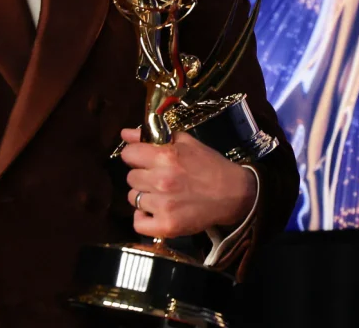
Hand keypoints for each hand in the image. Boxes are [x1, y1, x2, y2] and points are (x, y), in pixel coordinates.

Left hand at [119, 128, 256, 238]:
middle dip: (142, 176)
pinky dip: (144, 219)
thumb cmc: (209, 165)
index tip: (144, 160)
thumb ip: (153, 137)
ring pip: (133, 199)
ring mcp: (163, 205)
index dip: (135, 156)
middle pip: (130, 178)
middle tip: (159, 178)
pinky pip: (138, 223)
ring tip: (162, 194)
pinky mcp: (167, 225)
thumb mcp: (185, 143)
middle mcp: (161, 180)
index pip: (128, 154)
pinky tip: (155, 212)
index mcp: (165, 156)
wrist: (233, 194)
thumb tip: (125, 134)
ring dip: (145, 196)